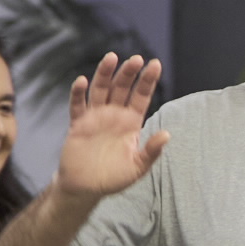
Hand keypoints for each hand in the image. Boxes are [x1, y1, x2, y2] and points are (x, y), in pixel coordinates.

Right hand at [54, 53, 169, 199]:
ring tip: (111, 58)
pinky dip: (78, 94)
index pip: (141, 96)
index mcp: (131, 122)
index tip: (155, 64)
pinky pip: (77, 106)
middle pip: (122, 88)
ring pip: (100, 90)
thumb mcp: (137, 168)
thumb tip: (167, 134)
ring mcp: (96, 117)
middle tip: (136, 59)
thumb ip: (151, 151)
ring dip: (105, 74)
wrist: (86, 188)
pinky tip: (81, 81)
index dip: (147, 81)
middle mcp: (114, 115)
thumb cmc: (114, 178)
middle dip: (129, 73)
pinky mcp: (78, 124)